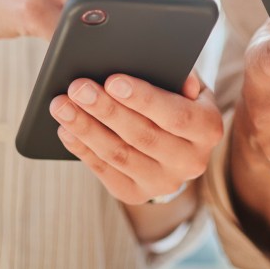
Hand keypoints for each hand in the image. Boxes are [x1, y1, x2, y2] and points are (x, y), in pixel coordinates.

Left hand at [49, 72, 222, 204]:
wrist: (175, 143)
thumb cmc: (174, 99)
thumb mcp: (185, 82)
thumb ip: (180, 73)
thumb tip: (179, 75)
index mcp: (208, 128)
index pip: (177, 115)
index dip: (144, 99)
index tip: (112, 80)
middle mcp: (192, 161)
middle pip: (143, 136)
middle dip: (106, 110)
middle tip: (77, 88)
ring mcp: (164, 183)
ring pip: (120, 155)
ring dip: (86, 129)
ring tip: (62, 105)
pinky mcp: (137, 195)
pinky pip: (105, 172)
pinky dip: (82, 149)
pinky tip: (66, 129)